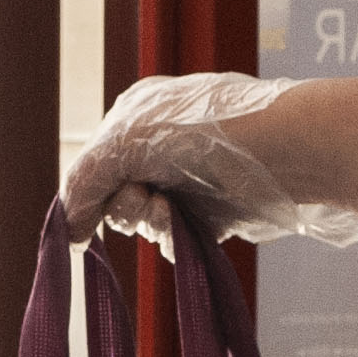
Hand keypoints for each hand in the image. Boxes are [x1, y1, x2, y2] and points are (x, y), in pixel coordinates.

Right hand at [62, 74, 357, 254]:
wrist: (292, 150)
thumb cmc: (209, 133)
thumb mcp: (130, 142)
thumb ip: (86, 179)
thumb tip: (65, 228)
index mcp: (137, 116)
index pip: (92, 166)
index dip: (87, 196)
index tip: (81, 226)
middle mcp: (161, 146)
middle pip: (116, 197)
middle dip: (126, 207)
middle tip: (148, 199)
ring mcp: (190, 181)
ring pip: (146, 222)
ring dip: (152, 223)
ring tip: (173, 211)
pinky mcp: (217, 213)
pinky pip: (179, 240)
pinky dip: (179, 240)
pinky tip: (194, 229)